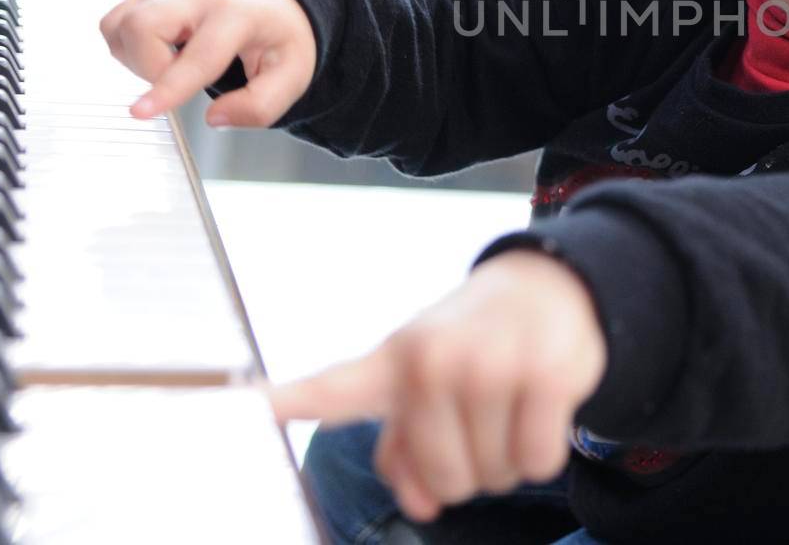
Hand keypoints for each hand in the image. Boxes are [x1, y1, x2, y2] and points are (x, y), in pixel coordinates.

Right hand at [98, 0, 315, 125]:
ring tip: (174, 63)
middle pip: (141, 26)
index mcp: (237, 14)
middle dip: (148, 68)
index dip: (168, 88)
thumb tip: (214, 119)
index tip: (140, 113)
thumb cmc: (279, 38)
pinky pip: (113, 23)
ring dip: (137, 59)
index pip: (198, 56)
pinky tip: (159, 52)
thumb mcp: (293, 75)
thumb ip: (259, 106)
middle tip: (179, 79)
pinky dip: (128, 48)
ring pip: (120, 25)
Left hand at [268, 250, 606, 521]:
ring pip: (495, 475)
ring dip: (508, 459)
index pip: (332, 388)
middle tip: (479, 422)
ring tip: (509, 405)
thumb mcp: (425, 385)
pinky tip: (540, 407)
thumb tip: (422, 503)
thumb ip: (406, 452)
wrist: (546, 285)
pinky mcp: (544, 372)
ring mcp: (489, 364)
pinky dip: (542, 451)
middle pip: (447, 480)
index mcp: (391, 363)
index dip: (283, 401)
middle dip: (470, 470)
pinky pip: (537, 460)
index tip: (243, 405)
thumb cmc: (472, 345)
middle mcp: (433, 359)